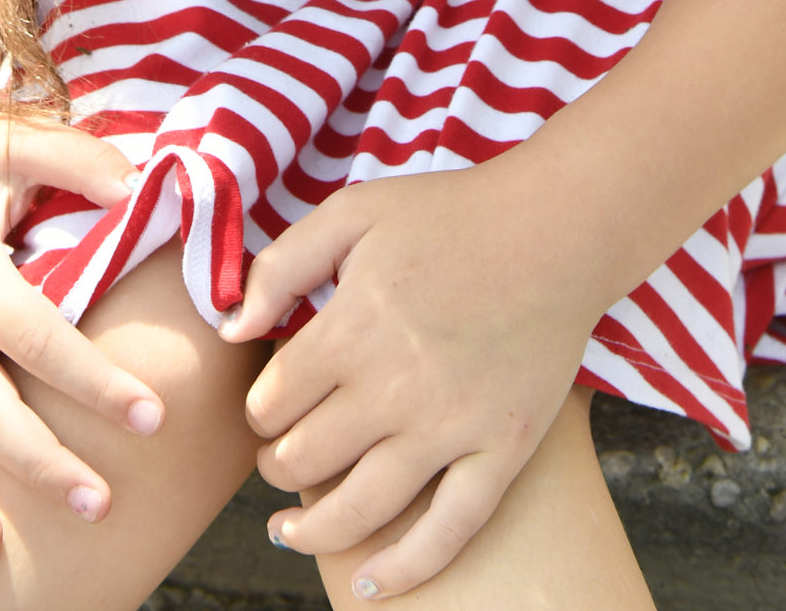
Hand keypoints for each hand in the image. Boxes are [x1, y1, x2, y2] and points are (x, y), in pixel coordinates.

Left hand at [221, 162, 597, 596]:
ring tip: (289, 532)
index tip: (267, 408)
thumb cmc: (450, 215)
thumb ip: (283, 265)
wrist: (554, 230)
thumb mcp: (354, 212)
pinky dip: (404, 569)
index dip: (259, 411)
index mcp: (352, 330)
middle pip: (307, 459)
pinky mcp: (501, 452)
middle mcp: (395, 390)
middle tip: (276, 458)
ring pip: (363, 510)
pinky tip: (368, 586)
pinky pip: (448, 531)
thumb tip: (231, 327)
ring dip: (313, 530)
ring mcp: (451, 428)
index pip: (274, 401)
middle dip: (276, 465)